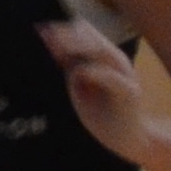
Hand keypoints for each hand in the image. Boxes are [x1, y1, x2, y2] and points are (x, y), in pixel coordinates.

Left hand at [43, 21, 156, 166]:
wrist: (127, 139)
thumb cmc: (102, 113)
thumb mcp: (80, 87)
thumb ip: (70, 67)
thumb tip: (53, 44)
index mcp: (106, 58)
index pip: (86, 36)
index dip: (65, 32)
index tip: (42, 30)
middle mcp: (117, 62)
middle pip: (93, 40)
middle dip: (69, 36)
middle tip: (47, 35)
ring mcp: (125, 75)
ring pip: (104, 53)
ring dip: (81, 48)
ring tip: (61, 47)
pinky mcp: (129, 92)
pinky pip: (112, 78)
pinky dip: (96, 73)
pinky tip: (80, 73)